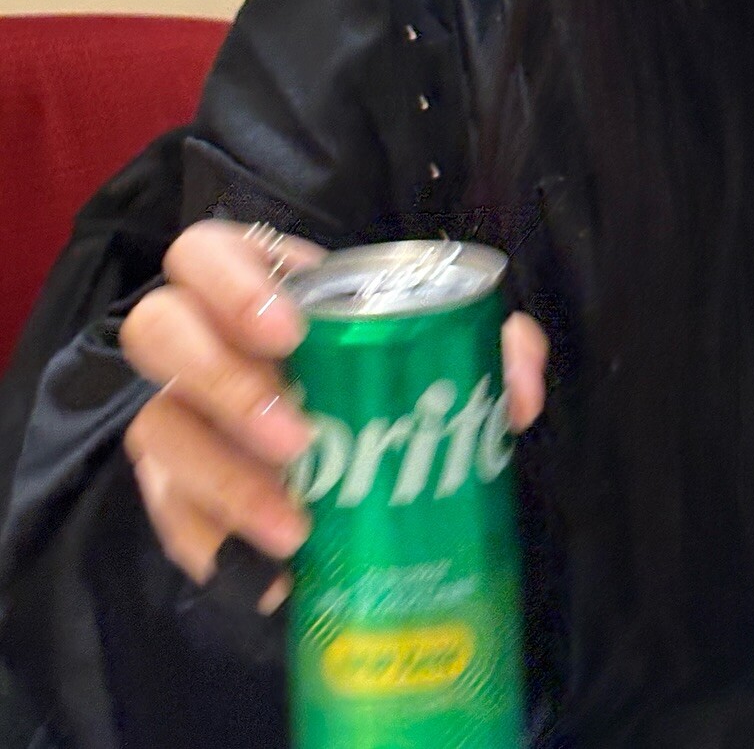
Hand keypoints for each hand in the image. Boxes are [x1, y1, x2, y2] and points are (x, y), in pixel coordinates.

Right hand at [120, 219, 549, 610]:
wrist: (344, 449)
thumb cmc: (380, 368)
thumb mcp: (433, 344)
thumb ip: (487, 346)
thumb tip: (518, 384)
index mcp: (254, 281)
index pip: (204, 252)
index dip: (234, 285)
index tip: (292, 332)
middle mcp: (194, 338)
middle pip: (158, 332)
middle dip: (224, 382)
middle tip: (297, 436)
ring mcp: (174, 411)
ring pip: (158, 430)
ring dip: (224, 481)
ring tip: (296, 527)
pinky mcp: (171, 489)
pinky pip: (169, 520)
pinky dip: (217, 551)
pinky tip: (270, 578)